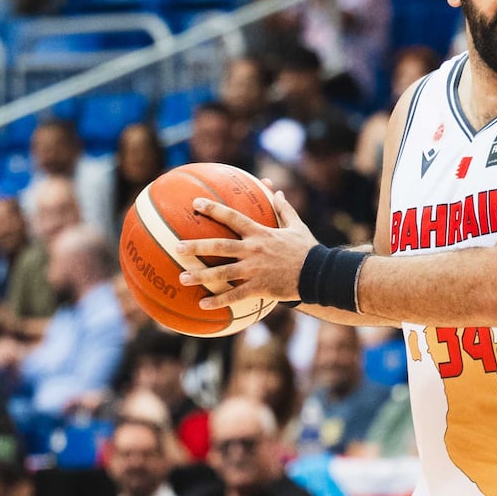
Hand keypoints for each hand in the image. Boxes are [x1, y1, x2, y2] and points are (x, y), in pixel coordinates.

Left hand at [178, 184, 316, 309]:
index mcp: (260, 233)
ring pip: (222, 272)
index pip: (232, 217)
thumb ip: (283, 208)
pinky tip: (203, 305)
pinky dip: (218, 301)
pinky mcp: (260, 288)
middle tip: (177, 247)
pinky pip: (235, 295)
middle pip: (220, 246)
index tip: (195, 204)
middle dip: (196, 246)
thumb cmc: (307, 249)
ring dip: (201, 276)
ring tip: (182, 278)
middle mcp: (253, 250)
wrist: (319, 274)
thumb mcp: (296, 225)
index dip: (213, 209)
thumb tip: (274, 189)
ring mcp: (255, 270)